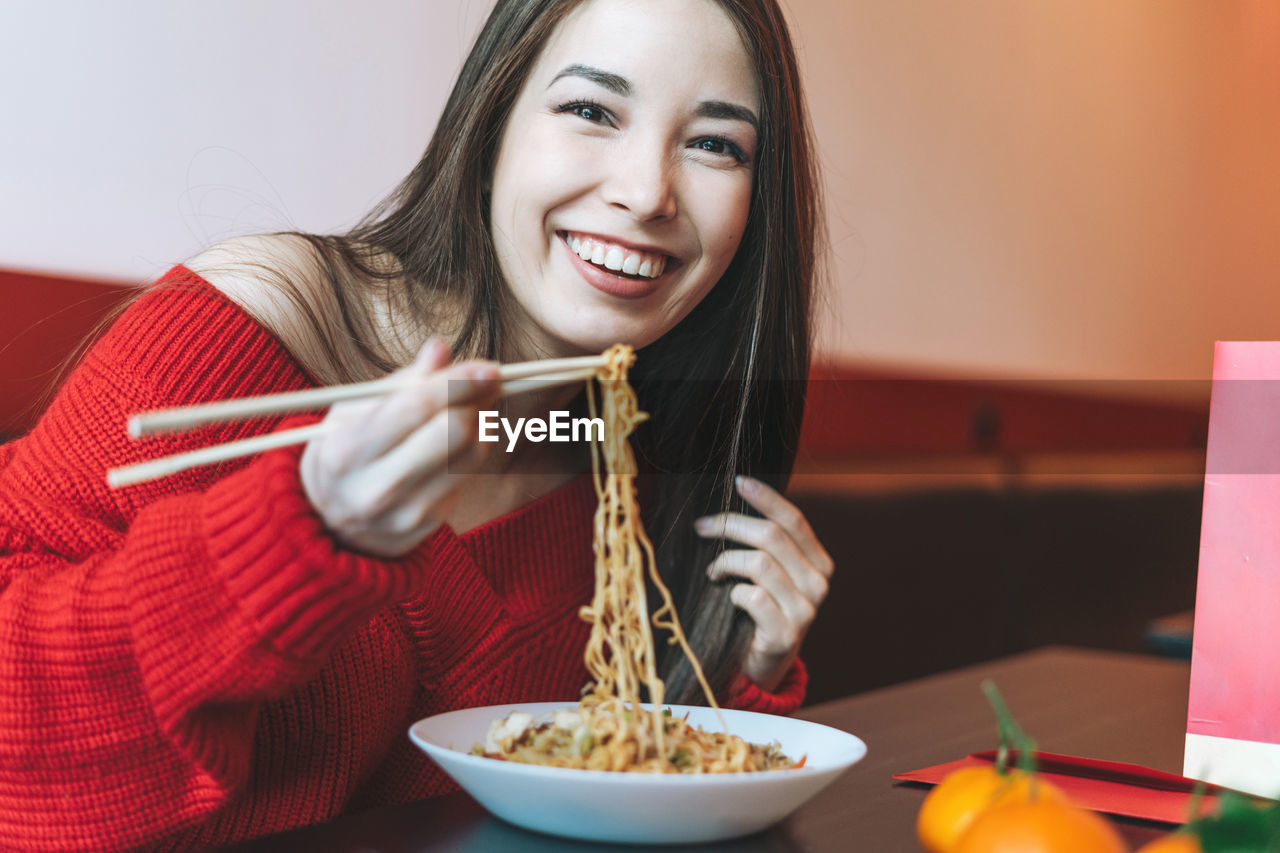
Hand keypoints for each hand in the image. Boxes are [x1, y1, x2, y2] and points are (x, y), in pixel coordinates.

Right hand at [300, 338, 498, 556]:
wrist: (330, 522)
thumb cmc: (345, 451)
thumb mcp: (352, 411)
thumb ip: (401, 381)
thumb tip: (440, 348)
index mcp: (348, 450)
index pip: (416, 407)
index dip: (459, 382)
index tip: (489, 368)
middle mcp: (377, 487)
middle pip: (453, 434)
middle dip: (476, 400)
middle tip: (486, 382)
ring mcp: (407, 511)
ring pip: (471, 454)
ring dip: (479, 422)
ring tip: (466, 407)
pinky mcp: (431, 523)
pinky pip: (470, 474)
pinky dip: (473, 447)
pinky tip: (459, 437)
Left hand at [695, 476, 832, 691]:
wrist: (761, 665)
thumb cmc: (759, 611)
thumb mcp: (771, 574)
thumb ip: (766, 544)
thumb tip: (736, 497)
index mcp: (819, 564)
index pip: (794, 521)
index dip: (766, 498)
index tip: (738, 481)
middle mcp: (818, 585)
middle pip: (772, 536)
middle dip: (730, 525)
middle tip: (702, 528)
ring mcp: (805, 611)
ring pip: (759, 563)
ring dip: (725, 562)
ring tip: (713, 572)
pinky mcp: (785, 634)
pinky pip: (751, 596)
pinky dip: (732, 592)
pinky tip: (727, 598)